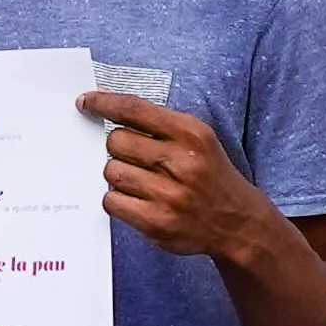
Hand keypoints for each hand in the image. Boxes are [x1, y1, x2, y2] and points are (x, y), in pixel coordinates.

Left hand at [81, 90, 278, 262]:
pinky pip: (111, 201)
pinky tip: (135, 200)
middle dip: (118, 148)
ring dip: (118, 174)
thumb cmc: (210, 175)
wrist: (239, 223)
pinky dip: (117, 199)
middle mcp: (181, 162)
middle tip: (134, 158)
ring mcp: (169, 195)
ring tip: (140, 182)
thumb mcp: (198, 140)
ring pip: (111, 171)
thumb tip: (107, 111)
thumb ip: (159, 126)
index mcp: (192, 133)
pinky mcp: (156, 223)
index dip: (104, 103)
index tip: (86, 102)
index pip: (134, 109)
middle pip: (116, 141)